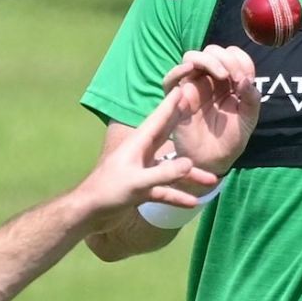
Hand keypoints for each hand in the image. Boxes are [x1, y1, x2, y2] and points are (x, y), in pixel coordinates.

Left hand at [79, 86, 216, 221]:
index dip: (171, 104)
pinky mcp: (141, 189)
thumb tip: (190, 164)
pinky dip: (177, 195)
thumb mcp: (138, 182)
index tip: (183, 88)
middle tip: (201, 112)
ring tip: (211, 180)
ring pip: (171, 170)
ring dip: (189, 176)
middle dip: (184, 126)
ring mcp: (142, 172)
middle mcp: (142, 154)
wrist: (89, 212)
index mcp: (138, 144)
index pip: (159, 119)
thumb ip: (164, 173)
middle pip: (168, 137)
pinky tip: (192, 202)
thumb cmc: (108, 191)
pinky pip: (164, 190)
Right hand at [160, 45, 261, 176]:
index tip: (246, 78)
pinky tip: (191, 70)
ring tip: (222, 76)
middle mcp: (209, 80)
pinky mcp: (177, 99)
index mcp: (228, 81)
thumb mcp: (248, 119)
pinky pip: (170, 79)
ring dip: (208, 60)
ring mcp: (192, 87)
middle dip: (227, 59)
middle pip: (212, 51)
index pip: (233, 55)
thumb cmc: (231, 140)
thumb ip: (251, 98)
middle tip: (236, 78)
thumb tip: (245, 79)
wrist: (213, 161)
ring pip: (192, 58)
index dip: (240, 60)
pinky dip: (178, 70)